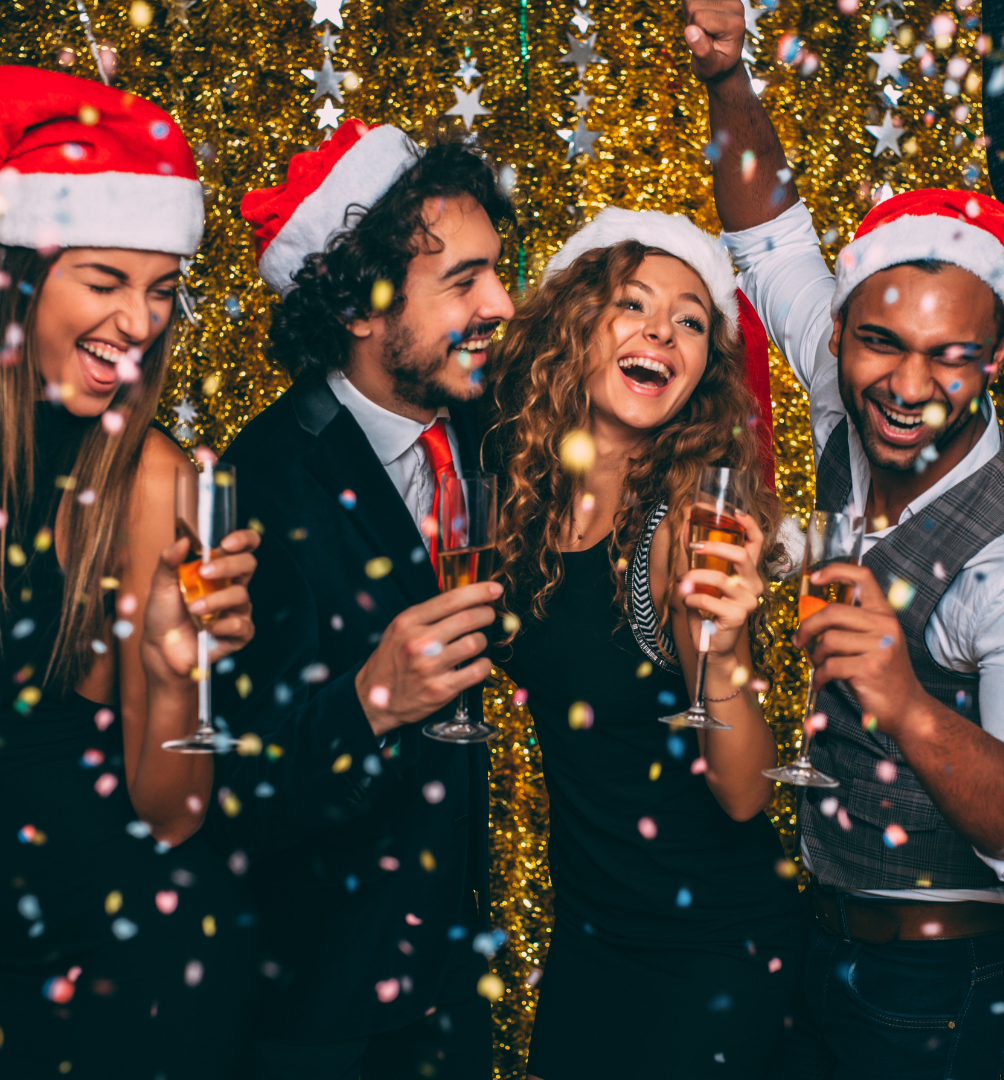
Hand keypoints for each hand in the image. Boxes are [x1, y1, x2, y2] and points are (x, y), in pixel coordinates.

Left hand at [140, 528, 258, 682]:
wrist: (160, 649)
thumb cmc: (163, 615)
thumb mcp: (160, 584)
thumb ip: (169, 560)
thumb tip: (182, 540)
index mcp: (218, 570)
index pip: (242, 547)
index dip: (243, 539)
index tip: (226, 543)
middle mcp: (231, 586)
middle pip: (248, 564)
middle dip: (228, 565)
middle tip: (204, 572)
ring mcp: (237, 609)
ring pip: (241, 595)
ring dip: (215, 600)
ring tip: (193, 609)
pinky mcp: (239, 633)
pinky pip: (241, 625)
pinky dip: (224, 626)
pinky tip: (208, 629)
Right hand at [356, 581, 502, 736]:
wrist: (374, 700)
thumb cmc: (391, 661)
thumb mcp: (399, 630)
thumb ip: (427, 615)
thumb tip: (464, 599)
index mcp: (408, 623)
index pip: (450, 600)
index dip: (478, 591)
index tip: (494, 589)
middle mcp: (419, 642)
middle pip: (467, 619)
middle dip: (486, 613)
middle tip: (489, 614)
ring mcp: (430, 667)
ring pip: (474, 643)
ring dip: (482, 640)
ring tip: (476, 642)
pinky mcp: (441, 690)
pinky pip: (477, 671)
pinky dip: (484, 665)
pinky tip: (478, 663)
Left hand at [679, 508, 763, 661]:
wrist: (711, 645)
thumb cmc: (708, 610)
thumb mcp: (704, 581)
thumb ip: (700, 560)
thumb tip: (685, 532)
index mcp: (749, 572)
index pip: (757, 543)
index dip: (749, 524)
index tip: (734, 512)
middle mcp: (754, 584)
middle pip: (741, 555)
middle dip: (715, 546)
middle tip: (693, 546)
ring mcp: (748, 601)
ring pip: (720, 579)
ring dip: (694, 577)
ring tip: (683, 582)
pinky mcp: (738, 616)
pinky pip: (708, 600)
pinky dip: (691, 598)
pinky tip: (687, 601)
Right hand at [683, 0, 746, 82]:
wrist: (725, 60)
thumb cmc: (717, 67)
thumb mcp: (710, 68)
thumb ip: (702, 51)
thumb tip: (690, 30)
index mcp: (735, 24)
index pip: (699, 17)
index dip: (694, 34)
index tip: (705, 45)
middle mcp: (735, 6)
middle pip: (694, 6)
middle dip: (692, 24)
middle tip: (704, 38)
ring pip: (692, 0)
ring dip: (692, 17)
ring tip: (704, 31)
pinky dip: (692, 10)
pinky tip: (702, 22)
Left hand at [792, 563, 927, 735]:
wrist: (907, 708)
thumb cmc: (882, 673)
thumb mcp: (872, 642)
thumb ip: (850, 625)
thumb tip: (810, 613)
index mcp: (885, 614)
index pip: (863, 577)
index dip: (837, 571)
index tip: (816, 577)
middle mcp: (885, 626)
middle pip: (833, 611)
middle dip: (808, 626)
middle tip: (799, 640)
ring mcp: (880, 647)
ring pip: (829, 640)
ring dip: (816, 656)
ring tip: (819, 665)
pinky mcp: (870, 669)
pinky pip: (830, 665)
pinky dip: (819, 676)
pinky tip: (821, 682)